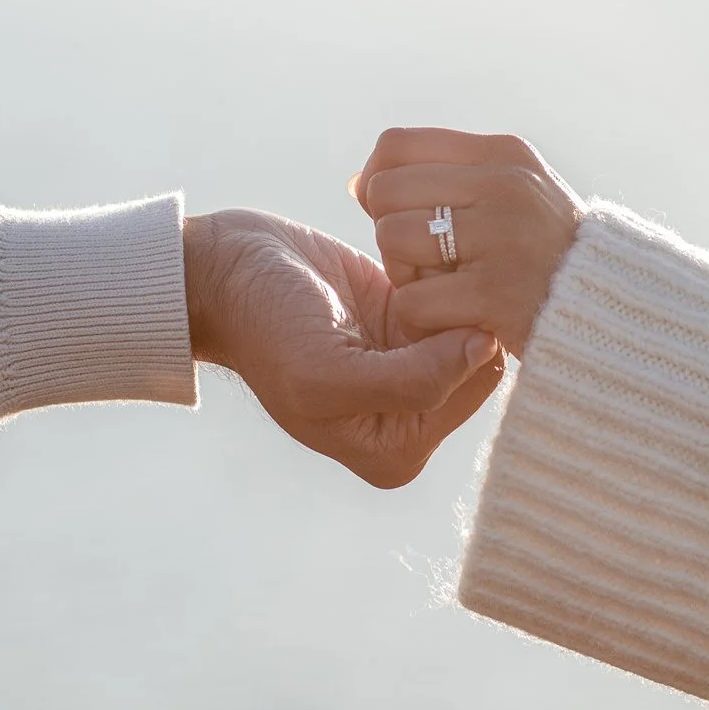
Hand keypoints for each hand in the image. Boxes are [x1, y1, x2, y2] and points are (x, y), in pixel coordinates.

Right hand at [182, 209, 502, 487]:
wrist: (222, 274)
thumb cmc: (264, 330)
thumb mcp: (327, 373)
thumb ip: (414, 380)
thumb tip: (486, 349)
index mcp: (398, 450)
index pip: (478, 386)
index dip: (461, 339)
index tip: (415, 307)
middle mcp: (413, 415)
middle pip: (484, 352)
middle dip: (457, 310)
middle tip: (407, 282)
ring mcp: (412, 363)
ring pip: (473, 316)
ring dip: (447, 283)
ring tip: (398, 270)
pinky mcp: (407, 317)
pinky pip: (454, 289)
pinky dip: (435, 265)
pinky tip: (397, 260)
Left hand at [352, 129, 584, 357]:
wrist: (616, 313)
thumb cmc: (547, 254)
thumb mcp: (512, 192)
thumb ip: (444, 177)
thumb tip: (360, 182)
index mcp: (504, 153)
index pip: (397, 144)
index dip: (378, 179)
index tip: (394, 213)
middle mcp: (504, 185)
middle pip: (385, 191)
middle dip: (388, 230)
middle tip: (422, 260)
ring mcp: (503, 238)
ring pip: (393, 240)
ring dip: (404, 274)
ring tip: (441, 287)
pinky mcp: (497, 296)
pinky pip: (413, 300)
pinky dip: (420, 318)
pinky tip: (451, 319)